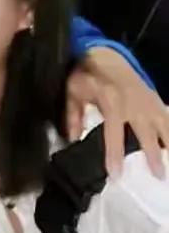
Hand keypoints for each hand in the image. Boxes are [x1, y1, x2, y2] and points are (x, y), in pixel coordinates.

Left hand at [67, 48, 167, 176]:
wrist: (106, 55)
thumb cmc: (87, 75)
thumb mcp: (74, 93)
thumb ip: (73, 116)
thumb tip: (72, 139)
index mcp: (111, 103)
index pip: (114, 134)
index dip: (114, 155)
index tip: (116, 174)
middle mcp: (133, 104)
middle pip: (146, 134)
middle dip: (152, 156)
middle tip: (158, 176)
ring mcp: (147, 101)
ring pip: (164, 126)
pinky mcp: (155, 99)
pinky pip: (168, 117)